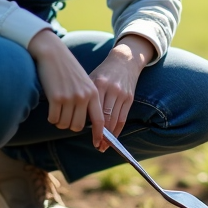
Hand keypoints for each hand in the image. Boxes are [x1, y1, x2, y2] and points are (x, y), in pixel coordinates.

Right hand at [28, 28, 101, 134]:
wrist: (52, 53)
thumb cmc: (67, 69)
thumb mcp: (83, 82)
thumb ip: (88, 99)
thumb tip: (87, 122)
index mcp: (93, 93)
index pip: (100, 120)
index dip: (99, 135)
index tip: (99, 145)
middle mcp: (84, 96)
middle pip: (78, 126)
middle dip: (70, 126)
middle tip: (64, 116)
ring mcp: (70, 97)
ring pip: (65, 124)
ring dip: (59, 122)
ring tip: (57, 109)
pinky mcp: (56, 98)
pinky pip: (54, 119)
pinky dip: (51, 118)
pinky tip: (51, 108)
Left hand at [89, 34, 152, 150]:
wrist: (124, 60)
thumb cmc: (104, 72)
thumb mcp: (91, 79)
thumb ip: (86, 96)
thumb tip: (77, 118)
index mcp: (98, 84)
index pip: (94, 111)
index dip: (92, 128)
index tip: (89, 139)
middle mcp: (111, 89)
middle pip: (106, 118)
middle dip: (102, 135)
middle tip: (98, 146)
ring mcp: (122, 93)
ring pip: (115, 119)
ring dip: (110, 135)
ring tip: (105, 145)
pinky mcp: (130, 97)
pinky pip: (123, 117)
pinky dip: (118, 129)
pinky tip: (113, 137)